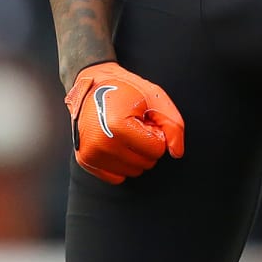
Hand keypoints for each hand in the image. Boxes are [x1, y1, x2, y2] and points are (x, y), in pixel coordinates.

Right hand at [64, 62, 185, 184]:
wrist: (91, 84)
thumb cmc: (124, 88)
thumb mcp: (154, 97)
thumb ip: (173, 125)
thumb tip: (176, 153)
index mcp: (118, 127)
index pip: (157, 149)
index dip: (156, 132)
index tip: (145, 119)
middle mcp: (102, 144)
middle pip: (146, 162)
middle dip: (146, 144)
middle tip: (134, 125)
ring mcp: (91, 154)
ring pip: (133, 171)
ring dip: (135, 154)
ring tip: (125, 132)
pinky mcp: (85, 161)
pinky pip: (117, 177)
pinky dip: (121, 163)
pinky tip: (116, 143)